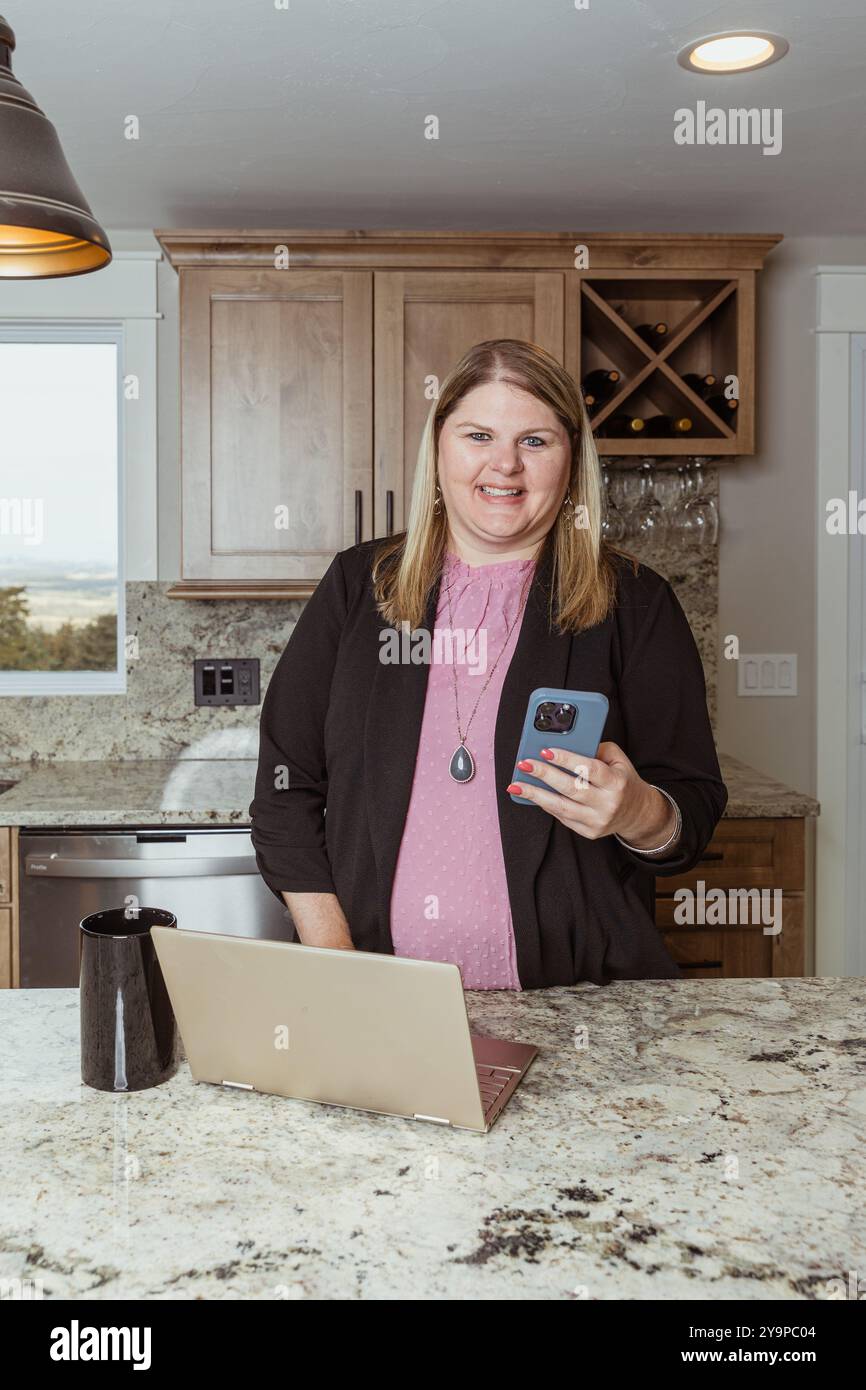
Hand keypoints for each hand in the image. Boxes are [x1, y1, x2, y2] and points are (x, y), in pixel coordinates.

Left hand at [506, 740, 677, 848]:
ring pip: (561, 807)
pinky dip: (545, 804)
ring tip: (516, 784)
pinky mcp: (589, 832)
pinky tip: (531, 794)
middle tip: (524, 763)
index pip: (588, 769)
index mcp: (617, 783)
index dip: (566, 759)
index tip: (546, 750)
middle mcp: (608, 804)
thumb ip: (595, 749)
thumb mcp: (618, 760)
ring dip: (535, 795)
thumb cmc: (623, 781)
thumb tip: (564, 744)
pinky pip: (562, 817)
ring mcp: (598, 821)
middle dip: (544, 774)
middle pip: (571, 788)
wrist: (637, 813)